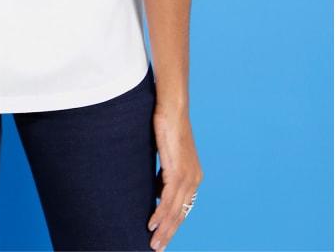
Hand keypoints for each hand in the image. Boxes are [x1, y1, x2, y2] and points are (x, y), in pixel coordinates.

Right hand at [147, 104, 202, 249]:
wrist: (173, 108)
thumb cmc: (167, 126)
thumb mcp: (167, 155)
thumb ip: (165, 173)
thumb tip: (157, 191)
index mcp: (193, 175)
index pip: (184, 207)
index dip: (174, 223)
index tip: (164, 236)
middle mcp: (194, 179)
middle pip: (181, 213)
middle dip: (169, 232)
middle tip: (158, 248)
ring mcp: (187, 176)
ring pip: (174, 210)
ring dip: (163, 229)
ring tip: (154, 243)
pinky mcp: (177, 171)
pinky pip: (167, 199)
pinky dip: (159, 213)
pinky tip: (152, 223)